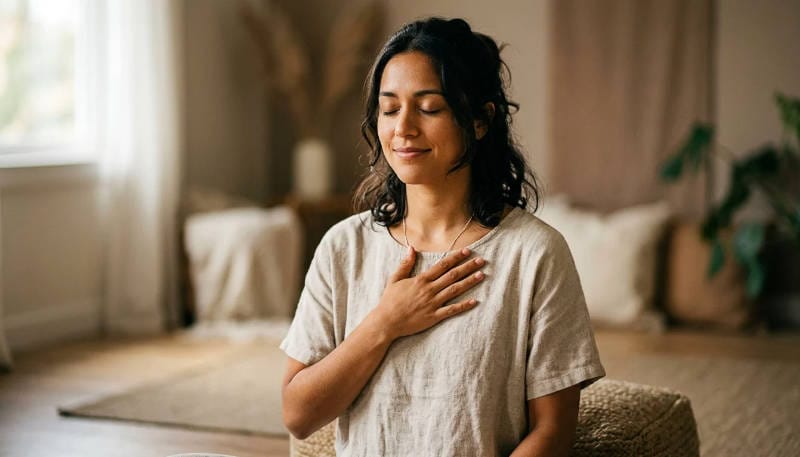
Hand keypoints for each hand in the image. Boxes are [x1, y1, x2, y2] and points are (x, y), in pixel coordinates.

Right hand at [371, 246, 485, 339]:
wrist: (386, 321)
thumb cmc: (389, 301)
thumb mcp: (394, 279)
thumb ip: (405, 264)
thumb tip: (412, 248)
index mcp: (421, 280)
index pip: (442, 265)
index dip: (456, 257)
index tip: (467, 251)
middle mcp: (429, 290)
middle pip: (452, 275)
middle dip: (468, 267)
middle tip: (481, 261)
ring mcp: (433, 303)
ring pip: (455, 290)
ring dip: (469, 282)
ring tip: (481, 275)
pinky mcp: (434, 316)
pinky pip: (452, 310)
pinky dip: (464, 306)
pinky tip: (475, 301)